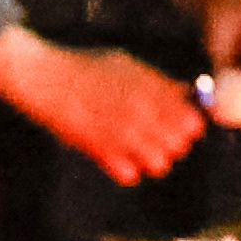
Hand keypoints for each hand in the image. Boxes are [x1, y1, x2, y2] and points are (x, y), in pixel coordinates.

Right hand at [0, 27, 199, 182]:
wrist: (47, 80)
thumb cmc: (87, 67)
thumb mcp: (128, 65)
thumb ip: (159, 83)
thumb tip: (187, 95)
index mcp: (151, 91)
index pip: (193, 123)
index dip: (189, 123)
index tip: (180, 120)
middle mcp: (141, 115)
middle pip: (180, 146)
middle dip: (174, 142)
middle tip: (158, 133)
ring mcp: (121, 136)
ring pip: (159, 164)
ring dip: (153, 157)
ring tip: (139, 145)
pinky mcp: (101, 152)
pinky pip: (130, 175)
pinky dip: (128, 168)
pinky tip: (119, 153)